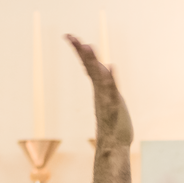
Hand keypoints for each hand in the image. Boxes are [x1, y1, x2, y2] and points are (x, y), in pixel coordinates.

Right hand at [66, 34, 132, 148]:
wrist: (114, 146)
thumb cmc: (113, 124)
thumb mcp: (111, 100)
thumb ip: (107, 85)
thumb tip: (105, 67)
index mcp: (99, 89)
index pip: (88, 66)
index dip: (80, 52)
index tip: (69, 36)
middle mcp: (100, 92)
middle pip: (90, 68)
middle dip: (81, 52)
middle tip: (70, 37)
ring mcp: (106, 100)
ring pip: (98, 77)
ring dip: (92, 62)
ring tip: (87, 46)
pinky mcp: (115, 109)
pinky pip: (112, 92)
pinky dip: (111, 80)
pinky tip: (110, 67)